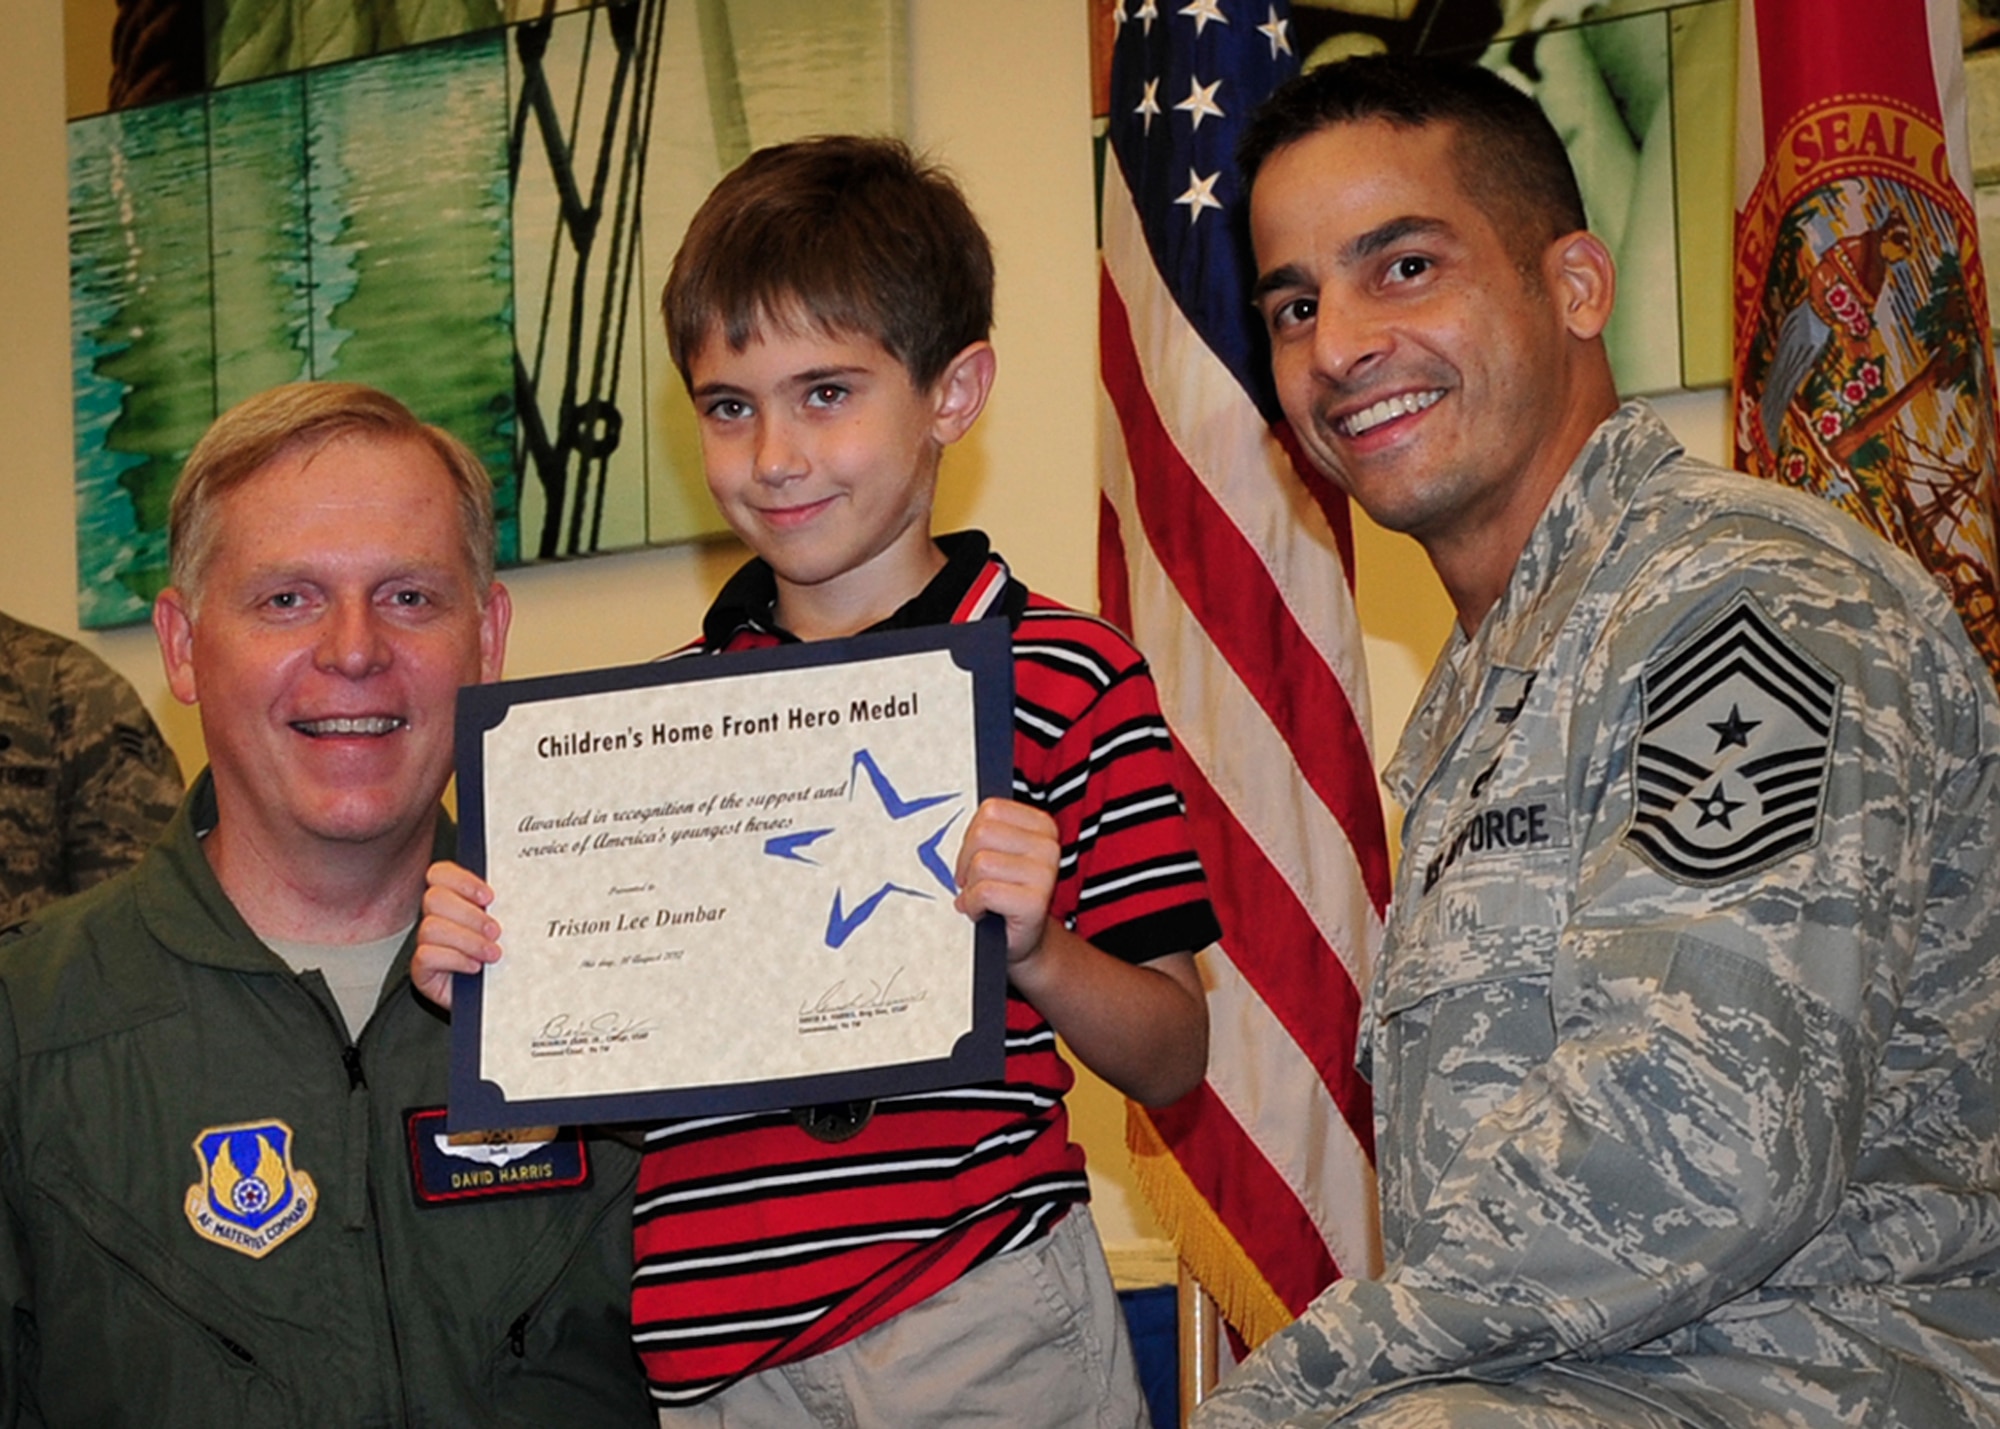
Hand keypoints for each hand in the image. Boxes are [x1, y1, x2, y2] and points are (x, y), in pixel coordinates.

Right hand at [413, 860, 501, 1010]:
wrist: (498, 1000)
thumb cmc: (503, 963)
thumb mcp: (508, 929)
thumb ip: (505, 908)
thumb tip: (521, 889)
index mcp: (456, 901)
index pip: (440, 874)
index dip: (462, 880)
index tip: (489, 897)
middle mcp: (438, 918)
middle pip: (434, 898)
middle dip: (470, 915)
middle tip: (495, 931)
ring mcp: (427, 944)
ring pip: (431, 927)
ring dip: (467, 940)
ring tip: (491, 954)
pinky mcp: (422, 970)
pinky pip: (426, 956)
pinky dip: (454, 959)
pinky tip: (474, 967)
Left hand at [952, 798, 1057, 967]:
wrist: (1019, 940)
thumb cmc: (1001, 894)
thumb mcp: (995, 853)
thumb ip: (982, 832)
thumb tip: (945, 816)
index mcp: (1042, 826)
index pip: (990, 810)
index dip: (971, 838)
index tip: (977, 857)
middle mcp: (1048, 846)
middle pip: (982, 833)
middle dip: (966, 861)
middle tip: (974, 882)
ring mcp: (1045, 874)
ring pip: (981, 863)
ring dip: (971, 887)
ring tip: (981, 899)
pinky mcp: (1035, 902)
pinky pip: (985, 892)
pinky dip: (973, 905)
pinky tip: (983, 912)